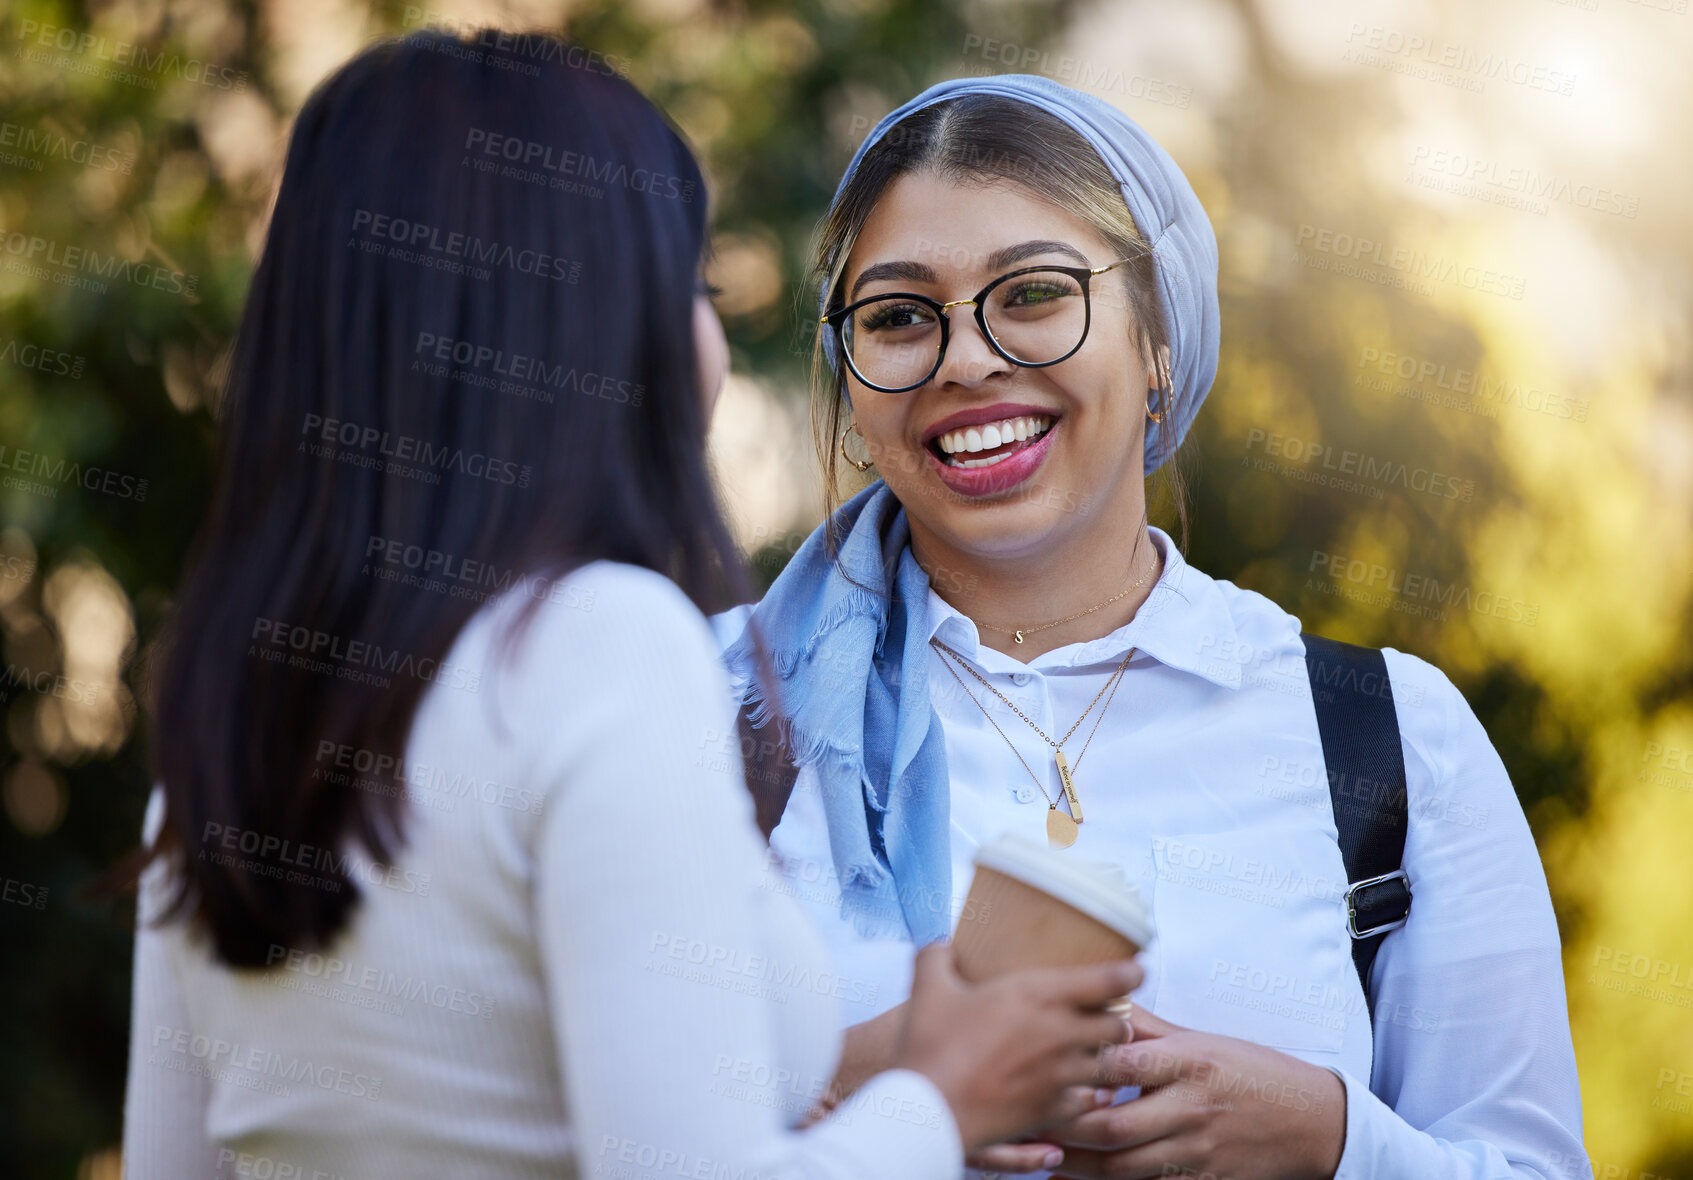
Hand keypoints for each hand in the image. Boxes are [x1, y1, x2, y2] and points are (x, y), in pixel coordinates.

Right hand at [895, 944, 1142, 1152]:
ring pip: (1109, 1065)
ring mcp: (1061, 1076)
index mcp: (1038, 996)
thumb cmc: (930, 1046)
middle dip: (1116, 1018)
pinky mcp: (1053, 1110)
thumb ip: (937, 956)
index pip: (1107, 980)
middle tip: (1108, 1014)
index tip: (1137, 971)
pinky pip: (1089, 1101)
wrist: (927, 1109)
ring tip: (1097, 1053)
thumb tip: (940, 944)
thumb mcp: (928, 987)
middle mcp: (1060, 1035)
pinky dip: (1090, 1095)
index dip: (1130, 973)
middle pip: (1116, 1024)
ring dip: (1107, 1057)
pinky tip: (1083, 1092)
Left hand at [970, 1006, 1346, 1178]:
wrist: (1311, 1122)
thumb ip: (1148, 1027)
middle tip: (1026, 1117)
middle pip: (1116, 1126)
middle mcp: (1192, 1108)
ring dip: (1076, 1164)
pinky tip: (1073, 1179)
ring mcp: (1197, 1152)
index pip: (1127, 1063)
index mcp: (1190, 1062)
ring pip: (1124, 1167)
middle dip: (1066, 1127)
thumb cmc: (1251, 1072)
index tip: (1045, 1061)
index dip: (1082, 1067)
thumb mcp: (1203, 1040)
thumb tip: (1101, 999)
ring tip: (1038, 1152)